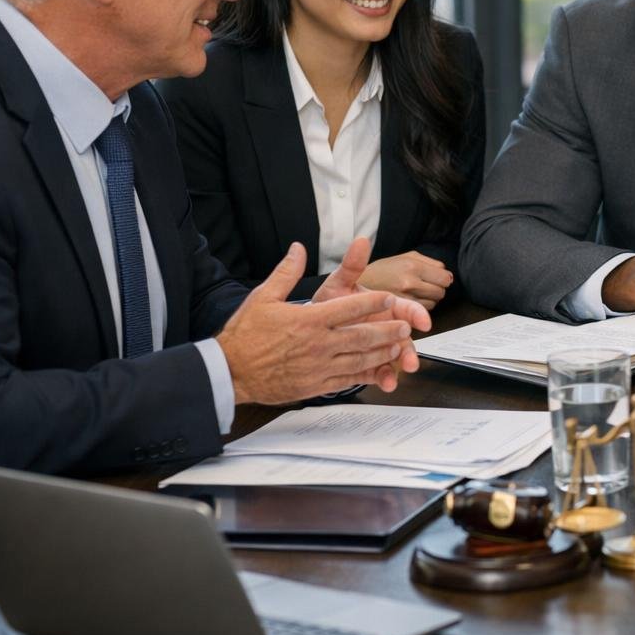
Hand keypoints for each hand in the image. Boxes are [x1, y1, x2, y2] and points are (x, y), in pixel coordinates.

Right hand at [219, 241, 428, 404]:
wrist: (229, 372)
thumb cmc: (245, 334)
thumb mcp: (263, 297)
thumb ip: (285, 273)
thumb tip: (298, 248)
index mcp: (308, 320)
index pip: (349, 309)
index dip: (373, 302)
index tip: (390, 298)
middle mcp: (318, 344)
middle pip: (362, 336)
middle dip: (387, 330)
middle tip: (406, 326)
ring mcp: (318, 367)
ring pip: (359, 359)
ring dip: (382, 352)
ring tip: (399, 346)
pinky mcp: (315, 385)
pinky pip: (347, 379)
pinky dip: (366, 374)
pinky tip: (378, 370)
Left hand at [313, 238, 433, 378]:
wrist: (309, 328)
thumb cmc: (329, 304)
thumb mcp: (339, 284)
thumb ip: (352, 265)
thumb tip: (361, 240)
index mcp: (384, 306)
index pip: (406, 308)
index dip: (417, 314)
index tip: (424, 322)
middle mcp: (386, 327)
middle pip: (405, 337)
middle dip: (411, 348)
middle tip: (412, 358)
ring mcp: (379, 346)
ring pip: (396, 356)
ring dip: (400, 365)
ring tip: (400, 374)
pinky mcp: (370, 364)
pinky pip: (381, 372)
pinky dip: (385, 378)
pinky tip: (387, 385)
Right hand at [358, 250, 452, 309]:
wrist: (354, 287)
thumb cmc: (380, 271)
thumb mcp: (403, 257)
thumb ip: (428, 262)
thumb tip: (447, 273)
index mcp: (412, 266)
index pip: (444, 277)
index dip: (444, 278)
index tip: (440, 279)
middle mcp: (409, 283)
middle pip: (441, 292)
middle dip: (437, 289)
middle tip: (426, 287)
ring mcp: (404, 300)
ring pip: (433, 304)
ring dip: (429, 301)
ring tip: (415, 295)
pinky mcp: (399, 313)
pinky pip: (421, 313)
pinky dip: (419, 311)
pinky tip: (409, 304)